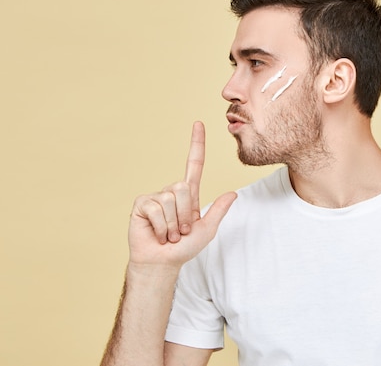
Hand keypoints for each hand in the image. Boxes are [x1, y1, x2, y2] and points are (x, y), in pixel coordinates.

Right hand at [127, 121, 236, 269]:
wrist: (162, 262)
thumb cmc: (184, 248)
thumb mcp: (207, 230)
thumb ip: (218, 211)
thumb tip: (233, 193)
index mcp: (189, 195)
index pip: (194, 164)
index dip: (197, 144)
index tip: (198, 123)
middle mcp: (172, 191)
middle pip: (184, 188)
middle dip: (185, 215)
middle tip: (180, 231)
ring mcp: (156, 196)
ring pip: (170, 199)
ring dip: (173, 223)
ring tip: (169, 234)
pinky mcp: (142, 203)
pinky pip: (156, 208)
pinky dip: (161, 226)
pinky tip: (157, 233)